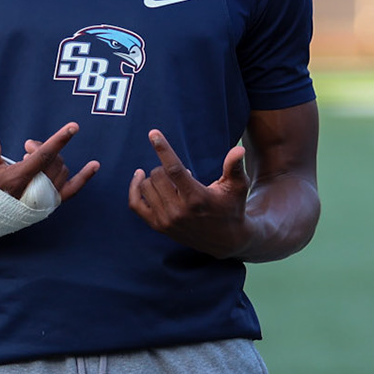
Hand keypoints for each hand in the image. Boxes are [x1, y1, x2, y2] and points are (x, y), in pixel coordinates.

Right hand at [0, 123, 97, 202]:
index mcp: (20, 178)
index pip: (44, 156)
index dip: (59, 140)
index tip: (73, 127)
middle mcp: (36, 190)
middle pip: (53, 160)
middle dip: (42, 148)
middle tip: (26, 148)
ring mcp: (46, 199)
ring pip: (62, 170)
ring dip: (53, 160)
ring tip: (34, 160)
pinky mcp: (51, 204)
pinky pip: (73, 189)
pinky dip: (85, 177)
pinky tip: (95, 165)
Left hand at [128, 130, 251, 257]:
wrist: (225, 241)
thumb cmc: (232, 207)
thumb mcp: (237, 187)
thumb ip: (235, 167)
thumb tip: (239, 149)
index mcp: (196, 198)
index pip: (174, 169)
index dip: (163, 149)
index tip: (153, 133)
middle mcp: (178, 211)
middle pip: (157, 175)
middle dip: (165, 167)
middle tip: (181, 174)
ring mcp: (166, 220)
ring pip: (146, 186)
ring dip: (156, 177)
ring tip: (172, 182)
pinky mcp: (158, 226)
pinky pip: (135, 204)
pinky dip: (134, 188)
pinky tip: (140, 176)